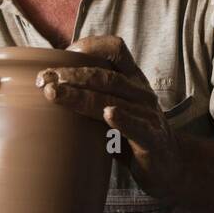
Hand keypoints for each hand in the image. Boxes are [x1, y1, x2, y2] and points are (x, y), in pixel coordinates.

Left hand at [37, 35, 183, 198]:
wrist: (170, 166)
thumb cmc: (133, 137)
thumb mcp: (115, 110)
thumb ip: (92, 97)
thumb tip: (50, 88)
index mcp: (133, 80)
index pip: (116, 50)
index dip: (89, 46)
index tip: (62, 53)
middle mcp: (141, 92)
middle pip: (105, 75)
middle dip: (71, 75)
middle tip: (42, 80)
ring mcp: (148, 115)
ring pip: (113, 98)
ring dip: (81, 95)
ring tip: (55, 94)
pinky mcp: (153, 139)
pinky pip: (138, 127)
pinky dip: (123, 119)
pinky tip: (108, 114)